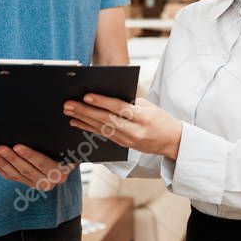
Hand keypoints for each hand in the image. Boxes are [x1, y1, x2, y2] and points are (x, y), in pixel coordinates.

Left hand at [0, 144, 75, 190]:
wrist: (69, 159)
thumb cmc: (67, 148)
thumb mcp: (68, 146)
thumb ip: (59, 142)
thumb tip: (43, 130)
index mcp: (61, 172)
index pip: (42, 163)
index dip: (29, 155)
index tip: (16, 146)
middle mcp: (50, 182)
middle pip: (26, 169)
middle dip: (11, 158)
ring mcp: (38, 185)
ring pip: (17, 174)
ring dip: (3, 163)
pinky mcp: (29, 185)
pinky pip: (12, 178)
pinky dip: (1, 170)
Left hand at [64, 95, 182, 160]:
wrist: (171, 141)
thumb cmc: (161, 119)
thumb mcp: (149, 106)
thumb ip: (129, 102)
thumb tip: (105, 96)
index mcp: (143, 117)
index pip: (119, 108)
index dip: (102, 102)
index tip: (87, 96)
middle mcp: (134, 131)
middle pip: (106, 120)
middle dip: (85, 111)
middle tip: (69, 105)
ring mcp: (127, 140)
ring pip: (101, 129)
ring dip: (83, 119)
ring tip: (69, 112)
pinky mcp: (122, 145)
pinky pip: (103, 135)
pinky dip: (89, 128)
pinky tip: (77, 122)